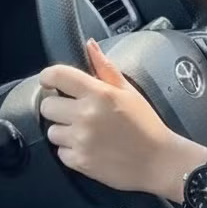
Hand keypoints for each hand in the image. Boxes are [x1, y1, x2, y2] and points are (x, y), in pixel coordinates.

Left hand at [39, 40, 206, 198]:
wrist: (159, 161)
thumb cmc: (146, 126)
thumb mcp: (129, 92)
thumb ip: (105, 68)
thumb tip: (90, 46)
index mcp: (99, 93)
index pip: (57, 75)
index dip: (49, 77)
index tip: (50, 81)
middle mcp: (86, 115)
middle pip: (47, 106)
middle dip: (59, 108)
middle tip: (76, 112)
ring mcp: (81, 140)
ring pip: (52, 131)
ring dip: (64, 131)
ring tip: (85, 132)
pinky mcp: (79, 161)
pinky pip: (60, 152)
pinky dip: (71, 151)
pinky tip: (89, 148)